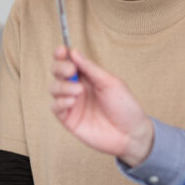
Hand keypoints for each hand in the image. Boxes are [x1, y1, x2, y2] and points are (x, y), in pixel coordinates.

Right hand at [49, 47, 154, 166]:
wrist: (131, 134)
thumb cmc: (125, 106)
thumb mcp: (110, 82)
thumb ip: (90, 68)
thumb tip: (73, 52)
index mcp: (88, 76)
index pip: (69, 61)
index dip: (61, 54)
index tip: (61, 50)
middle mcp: (77, 88)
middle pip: (57, 72)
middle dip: (60, 67)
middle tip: (71, 71)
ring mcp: (72, 104)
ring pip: (54, 88)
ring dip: (63, 86)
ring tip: (79, 91)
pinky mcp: (69, 120)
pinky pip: (55, 107)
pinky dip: (60, 102)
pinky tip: (72, 102)